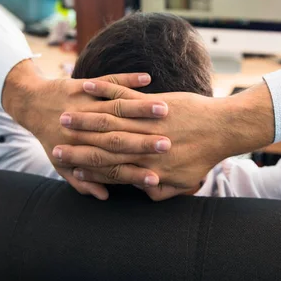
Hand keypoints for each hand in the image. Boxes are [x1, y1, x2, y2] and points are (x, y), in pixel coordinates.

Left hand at [2, 60, 170, 199]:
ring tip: (164, 110)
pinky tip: (147, 78)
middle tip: (167, 145)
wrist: (30, 104)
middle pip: (120, 137)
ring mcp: (85, 105)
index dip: (135, 174)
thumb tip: (103, 197)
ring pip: (118, 107)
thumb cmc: (51, 137)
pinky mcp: (85, 86)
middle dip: (144, 141)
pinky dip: (129, 78)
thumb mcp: (61, 166)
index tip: (156, 178)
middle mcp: (84, 128)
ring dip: (142, 108)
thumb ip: (82, 183)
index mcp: (81, 150)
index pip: (114, 167)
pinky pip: (111, 81)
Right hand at [55, 81, 274, 199]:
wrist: (224, 129)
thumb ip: (162, 190)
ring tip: (63, 115)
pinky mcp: (152, 103)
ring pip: (108, 118)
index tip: (68, 166)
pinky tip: (85, 86)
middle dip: (76, 143)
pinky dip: (103, 89)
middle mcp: (142, 145)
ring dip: (83, 117)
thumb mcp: (184, 180)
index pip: (109, 169)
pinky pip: (123, 94)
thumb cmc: (205, 155)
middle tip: (55, 141)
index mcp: (147, 167)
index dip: (86, 168)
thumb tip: (145, 194)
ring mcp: (145, 122)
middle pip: (101, 143)